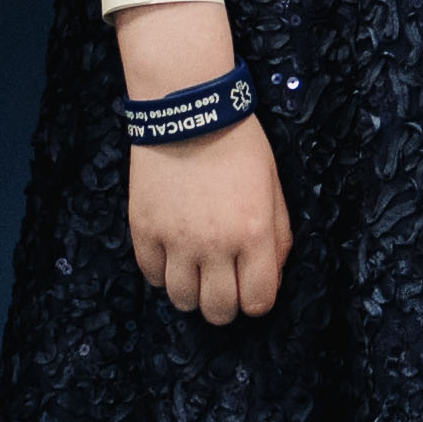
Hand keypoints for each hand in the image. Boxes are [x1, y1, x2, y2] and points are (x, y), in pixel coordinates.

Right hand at [129, 119, 292, 321]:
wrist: (188, 110)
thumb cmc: (238, 145)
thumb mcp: (273, 187)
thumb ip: (278, 237)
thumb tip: (271, 277)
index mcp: (253, 233)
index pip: (258, 302)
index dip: (256, 300)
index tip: (250, 286)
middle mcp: (215, 245)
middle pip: (217, 311)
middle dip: (225, 305)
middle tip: (222, 284)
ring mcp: (175, 240)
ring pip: (182, 300)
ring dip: (192, 291)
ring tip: (195, 270)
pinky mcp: (144, 231)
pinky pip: (152, 276)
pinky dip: (163, 272)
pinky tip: (172, 253)